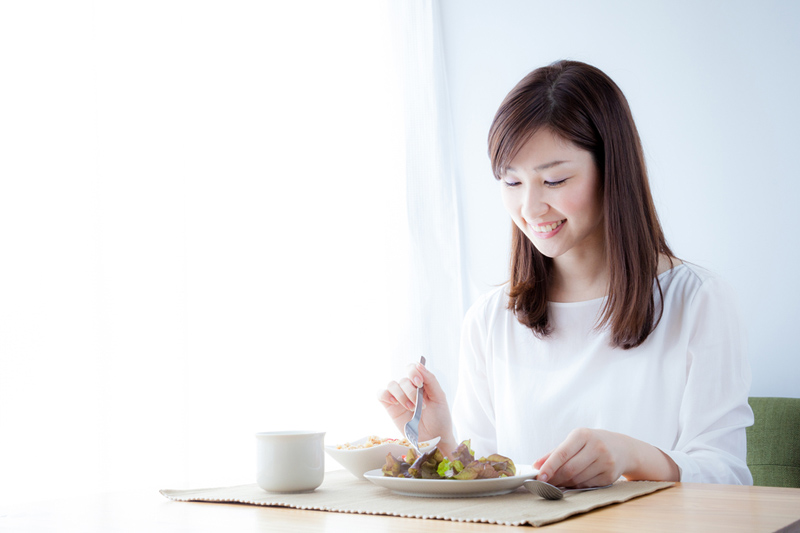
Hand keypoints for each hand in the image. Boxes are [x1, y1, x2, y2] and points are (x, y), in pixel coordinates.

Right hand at [377, 362, 455, 453]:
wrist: (435, 438)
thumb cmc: (440, 418)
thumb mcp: (439, 397)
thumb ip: (430, 380)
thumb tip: (419, 364)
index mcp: (421, 383)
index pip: (412, 368)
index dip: (413, 372)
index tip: (419, 383)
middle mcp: (409, 389)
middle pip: (403, 379)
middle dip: (411, 391)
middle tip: (420, 405)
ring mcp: (399, 398)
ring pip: (392, 385)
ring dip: (401, 396)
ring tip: (411, 408)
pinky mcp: (390, 408)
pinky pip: (381, 394)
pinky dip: (385, 395)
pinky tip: (394, 403)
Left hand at [534, 428, 678, 487]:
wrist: (623, 448)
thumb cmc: (592, 442)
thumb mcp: (575, 440)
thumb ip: (554, 453)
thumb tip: (536, 465)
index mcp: (583, 435)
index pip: (562, 453)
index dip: (549, 466)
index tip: (539, 476)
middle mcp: (596, 447)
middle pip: (569, 469)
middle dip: (554, 478)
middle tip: (544, 483)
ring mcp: (605, 462)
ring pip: (577, 479)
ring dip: (564, 483)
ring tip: (556, 482)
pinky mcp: (610, 476)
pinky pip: (587, 485)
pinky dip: (576, 486)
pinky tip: (572, 482)